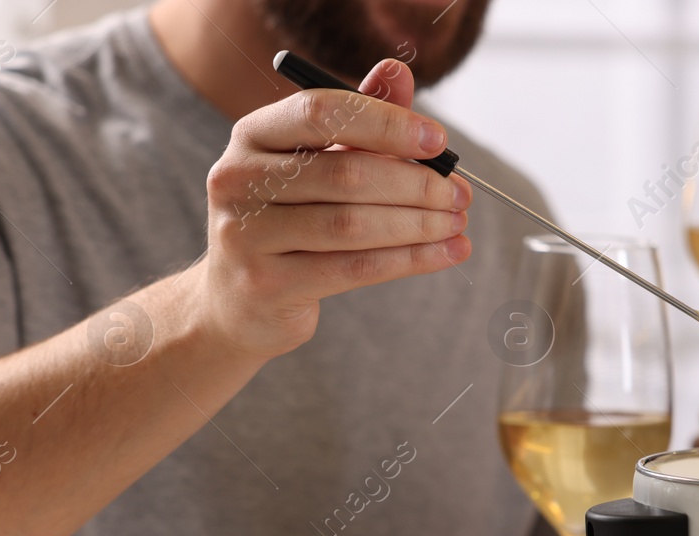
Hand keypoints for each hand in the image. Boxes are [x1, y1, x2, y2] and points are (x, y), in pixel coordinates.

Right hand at [198, 59, 470, 362]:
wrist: (239, 300)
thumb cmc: (290, 221)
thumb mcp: (318, 164)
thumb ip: (359, 120)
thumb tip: (398, 73)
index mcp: (253, 135)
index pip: (321, 112)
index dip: (386, 123)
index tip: (438, 142)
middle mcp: (239, 179)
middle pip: (346, 173)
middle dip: (416, 183)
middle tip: (460, 194)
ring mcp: (246, 234)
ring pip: (352, 225)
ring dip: (418, 224)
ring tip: (458, 223)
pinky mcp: (267, 284)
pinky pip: (354, 268)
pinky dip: (410, 259)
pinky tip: (446, 253)